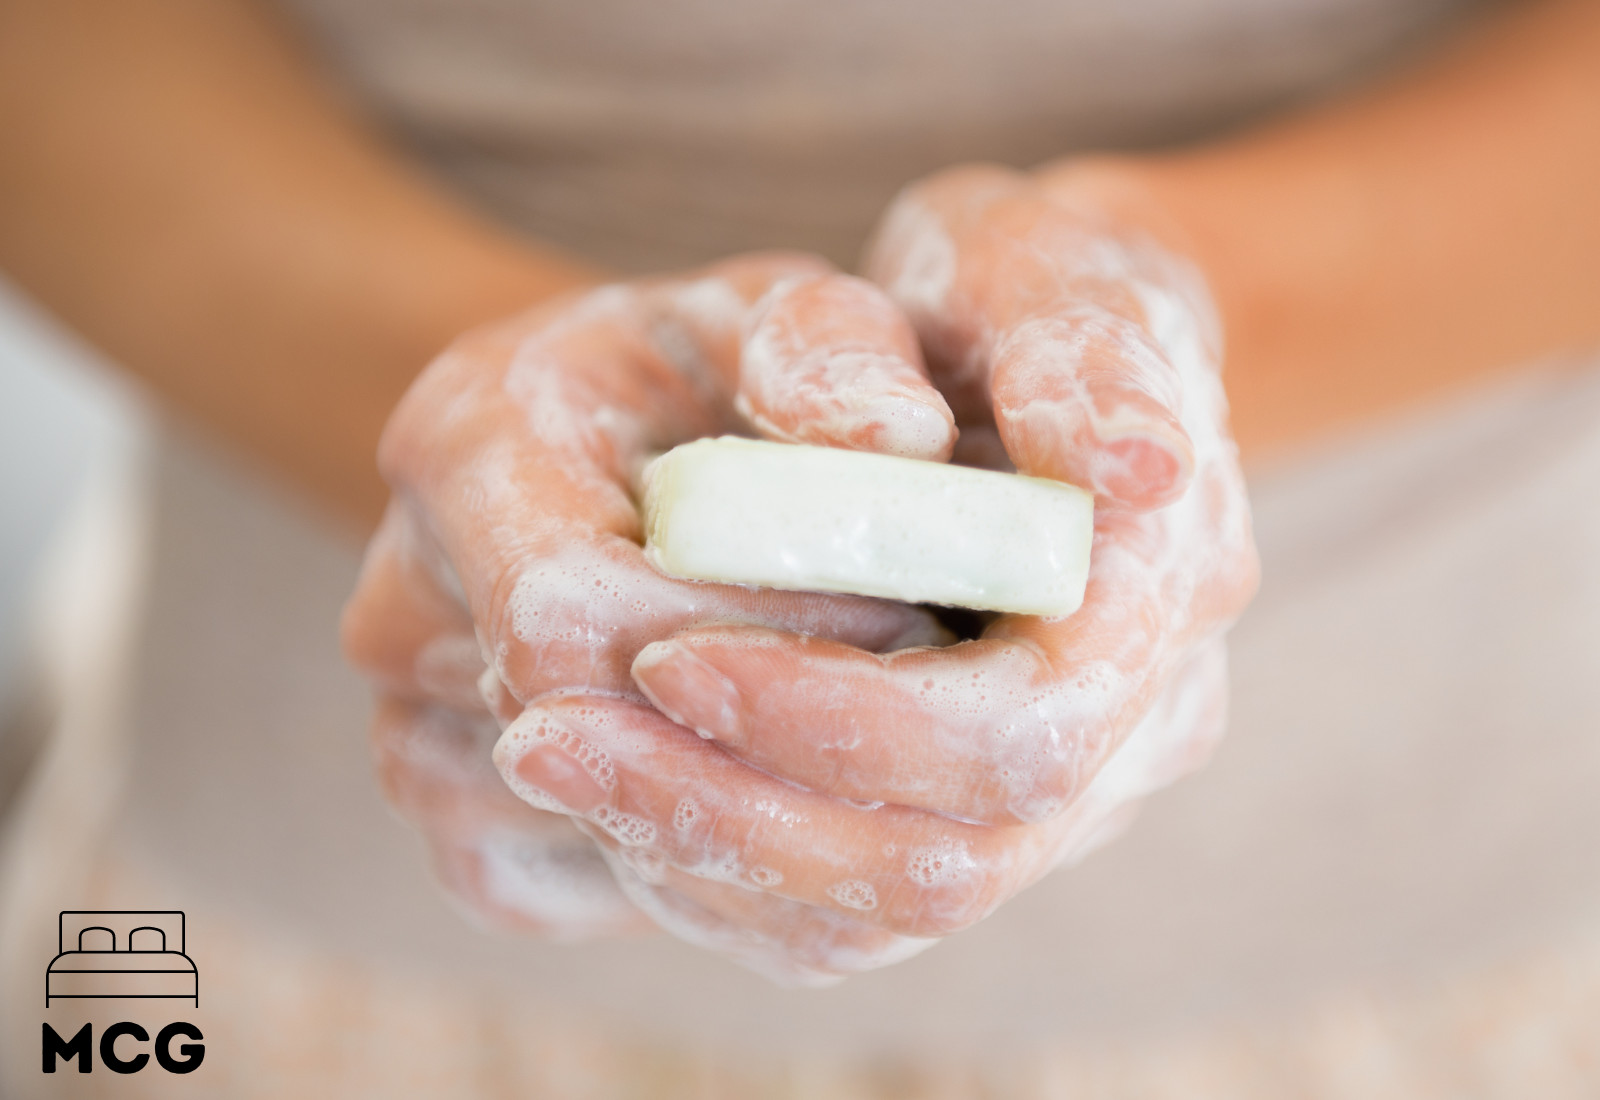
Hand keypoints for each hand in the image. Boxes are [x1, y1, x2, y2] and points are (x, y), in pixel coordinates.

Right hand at [342, 254, 955, 947]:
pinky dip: (725, 864)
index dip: (760, 640)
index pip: (571, 615)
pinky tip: (789, 777)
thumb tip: (897, 439)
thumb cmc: (720, 376)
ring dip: (768, 801)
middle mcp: (400, 608)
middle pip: (591, 748)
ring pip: (609, 841)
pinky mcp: (470, 840)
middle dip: (783, 728)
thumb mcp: (785, 313)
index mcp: (458, 445)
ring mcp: (414, 738)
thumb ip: (833, 349)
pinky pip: (607, 896)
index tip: (905, 615)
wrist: (621, 460)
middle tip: (913, 680)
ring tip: (853, 709)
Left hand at [491, 165, 1257, 981]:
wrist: (1033, 353)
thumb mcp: (1048, 266)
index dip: (835, 718)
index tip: (661, 654)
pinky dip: (720, 868)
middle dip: (732, 806)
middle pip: (945, 862)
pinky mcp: (974, 819)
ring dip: (701, 851)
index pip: (1017, 736)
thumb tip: (1130, 467)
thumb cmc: (1027, 287)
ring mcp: (1063, 798)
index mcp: (1167, 599)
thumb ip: (1083, 351)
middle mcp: (1135, 731)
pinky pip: (848, 913)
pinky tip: (613, 790)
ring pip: (883, 909)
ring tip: (545, 756)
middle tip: (541, 737)